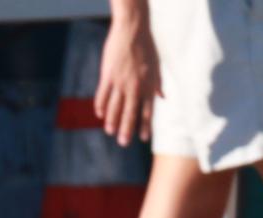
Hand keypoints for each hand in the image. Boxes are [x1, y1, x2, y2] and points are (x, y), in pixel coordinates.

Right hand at [95, 13, 161, 146]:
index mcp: (148, 86)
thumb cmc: (146, 46)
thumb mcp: (157, 66)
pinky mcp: (108, 75)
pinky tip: (100, 114)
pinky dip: (101, 105)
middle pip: (130, 113)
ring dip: (112, 121)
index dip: (145, 126)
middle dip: (127, 130)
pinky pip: (103, 94)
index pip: (147, 111)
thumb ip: (157, 84)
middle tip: (123, 143)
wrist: (132, 30)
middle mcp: (134, 87)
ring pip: (115, 107)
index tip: (143, 139)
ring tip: (110, 132)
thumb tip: (162, 97)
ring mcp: (120, 82)